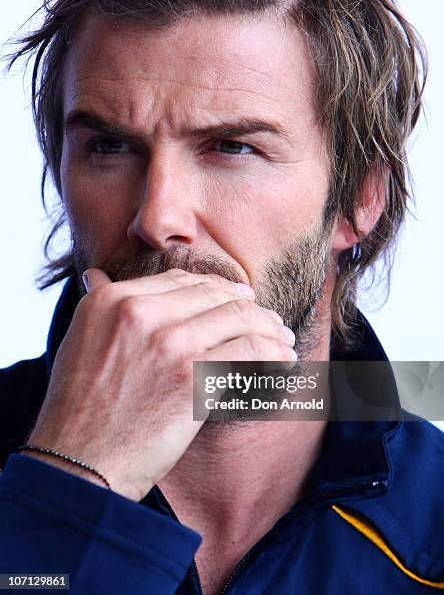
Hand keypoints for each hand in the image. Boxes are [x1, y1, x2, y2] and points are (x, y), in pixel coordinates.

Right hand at [26, 268, 295, 500]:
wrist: (77, 462)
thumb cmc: (78, 408)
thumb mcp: (77, 340)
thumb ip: (97, 303)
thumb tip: (96, 274)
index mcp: (113, 300)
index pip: (181, 280)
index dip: (218, 287)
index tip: (241, 298)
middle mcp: (140, 314)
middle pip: (216, 295)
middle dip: (252, 307)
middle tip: (272, 322)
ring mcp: (169, 344)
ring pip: (240, 318)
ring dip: (271, 329)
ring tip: (285, 342)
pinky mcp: (192, 379)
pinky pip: (251, 352)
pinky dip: (275, 355)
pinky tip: (285, 363)